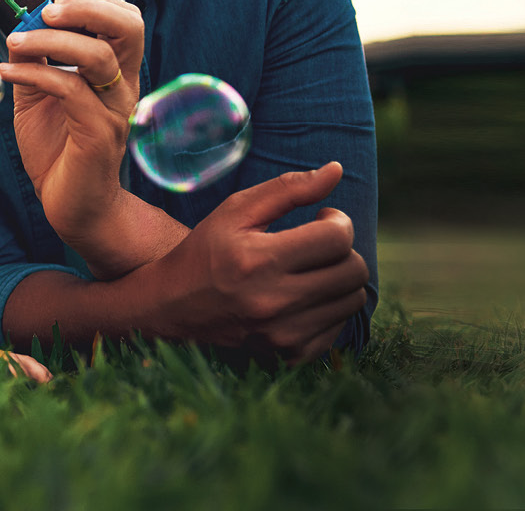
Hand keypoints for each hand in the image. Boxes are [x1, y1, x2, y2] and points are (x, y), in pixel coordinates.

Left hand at [0, 0, 145, 261]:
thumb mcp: (37, 96)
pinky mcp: (99, 133)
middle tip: (47, 12)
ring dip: (52, 40)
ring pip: (99, 56)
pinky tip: (6, 72)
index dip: (92, 3)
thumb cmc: (57, 150)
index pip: (125, 20)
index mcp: (116, 73)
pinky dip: (34, 73)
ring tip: (15, 43)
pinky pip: (70, 89)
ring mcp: (115, 110)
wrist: (70, 205)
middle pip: (130, 27)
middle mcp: (124, 87)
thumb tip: (19, 27)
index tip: (52, 6)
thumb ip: (33, 61)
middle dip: (87, 8)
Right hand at [149, 162, 368, 363]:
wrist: (171, 307)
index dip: (338, 221)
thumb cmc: (205, 251)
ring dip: (340, 278)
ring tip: (312, 268)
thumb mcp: (236, 210)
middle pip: (353, 271)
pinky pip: (339, 329)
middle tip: (319, 243)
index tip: (322, 218)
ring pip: (352, 300)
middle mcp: (274, 301)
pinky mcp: (289, 355)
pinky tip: (304, 296)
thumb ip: (288, 188)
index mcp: (259, 260)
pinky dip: (329, 308)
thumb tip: (337, 170)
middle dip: (343, 249)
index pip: (337, 238)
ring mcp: (283, 334)